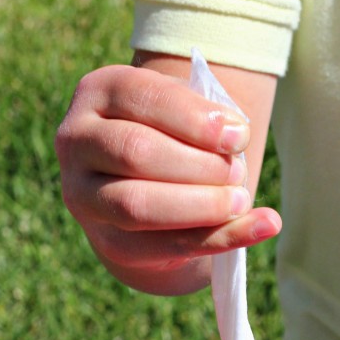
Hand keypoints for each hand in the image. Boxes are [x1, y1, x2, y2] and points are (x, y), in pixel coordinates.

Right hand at [55, 59, 280, 293]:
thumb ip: (206, 124)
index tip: (238, 135)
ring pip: (138, 204)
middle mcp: (77, 141)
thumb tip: (238, 138)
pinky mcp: (109, 242)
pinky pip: (165, 247)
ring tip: (240, 200)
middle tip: (238, 173)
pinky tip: (262, 227)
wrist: (142, 193)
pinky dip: (220, 239)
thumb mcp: (182, 118)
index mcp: (97, 93)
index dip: (194, 118)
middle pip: (135, 152)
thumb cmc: (170, 139)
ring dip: (199, 205)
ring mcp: (83, 195)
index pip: (141, 98)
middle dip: (197, 165)